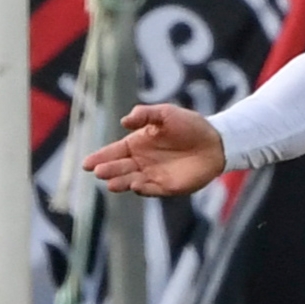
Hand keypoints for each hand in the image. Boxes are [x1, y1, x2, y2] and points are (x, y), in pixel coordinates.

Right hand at [82, 103, 226, 196]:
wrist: (217, 141)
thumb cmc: (191, 125)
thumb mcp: (167, 114)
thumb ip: (146, 114)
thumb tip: (124, 121)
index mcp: (138, 144)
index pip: (114, 152)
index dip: (100, 157)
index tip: (87, 164)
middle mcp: (141, 161)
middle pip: (119, 168)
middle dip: (108, 170)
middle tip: (99, 171)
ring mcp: (153, 175)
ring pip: (130, 180)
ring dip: (120, 182)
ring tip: (111, 182)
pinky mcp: (167, 187)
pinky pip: (150, 189)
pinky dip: (142, 188)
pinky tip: (135, 185)